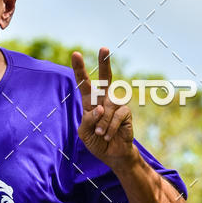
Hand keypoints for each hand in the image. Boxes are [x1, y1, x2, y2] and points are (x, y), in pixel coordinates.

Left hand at [72, 47, 133, 167]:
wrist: (112, 154)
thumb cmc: (96, 141)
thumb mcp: (84, 133)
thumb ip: (88, 120)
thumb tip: (100, 108)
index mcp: (90, 101)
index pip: (84, 83)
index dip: (80, 69)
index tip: (76, 54)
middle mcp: (104, 99)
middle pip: (106, 78)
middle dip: (105, 62)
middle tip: (104, 48)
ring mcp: (116, 105)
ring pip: (108, 106)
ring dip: (102, 123)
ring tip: (100, 134)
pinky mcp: (126, 113)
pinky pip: (117, 116)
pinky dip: (110, 127)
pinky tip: (108, 135)